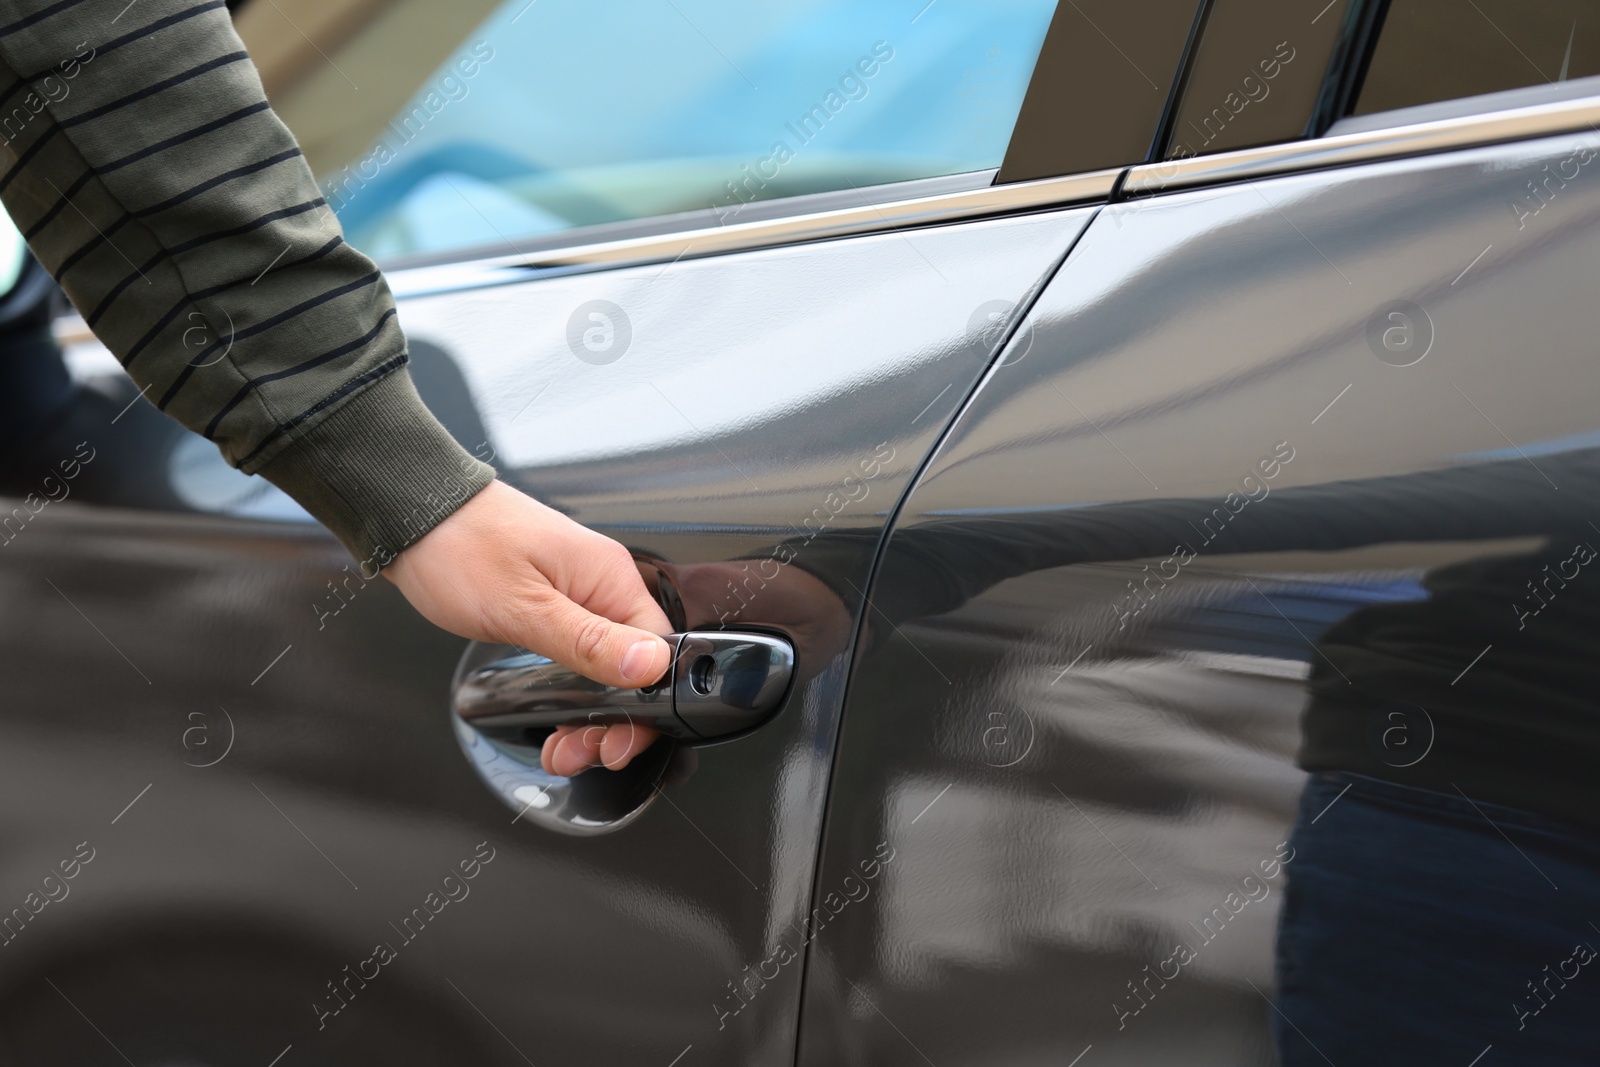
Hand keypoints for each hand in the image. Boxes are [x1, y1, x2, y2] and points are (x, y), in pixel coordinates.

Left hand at [384, 479, 670, 775]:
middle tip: (579, 752)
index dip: (644, 705)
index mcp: (609, 578)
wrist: (414, 511)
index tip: (616, 741)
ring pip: (608, 666)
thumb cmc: (459, 546)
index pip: (659, 652)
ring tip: (562, 747)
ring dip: (591, 712)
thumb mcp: (521, 608)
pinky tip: (554, 718)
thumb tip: (650, 666)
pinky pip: (584, 652)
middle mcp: (603, 584)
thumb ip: (588, 642)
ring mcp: (580, 593)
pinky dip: (573, 691)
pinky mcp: (557, 601)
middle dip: (614, 719)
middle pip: (636, 667)